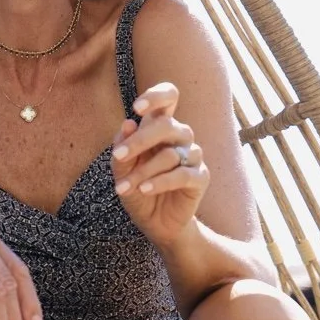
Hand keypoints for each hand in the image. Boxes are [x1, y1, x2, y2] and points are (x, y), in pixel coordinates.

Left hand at [111, 82, 208, 248]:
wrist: (155, 222)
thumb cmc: (137, 188)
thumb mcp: (122, 169)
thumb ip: (122, 147)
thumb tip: (128, 123)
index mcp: (161, 126)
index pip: (169, 96)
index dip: (156, 96)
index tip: (137, 108)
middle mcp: (180, 136)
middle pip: (167, 125)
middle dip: (140, 141)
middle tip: (118, 156)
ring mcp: (193, 156)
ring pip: (170, 154)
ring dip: (143, 171)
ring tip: (124, 188)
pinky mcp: (200, 177)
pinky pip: (183, 175)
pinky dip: (160, 182)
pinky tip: (143, 190)